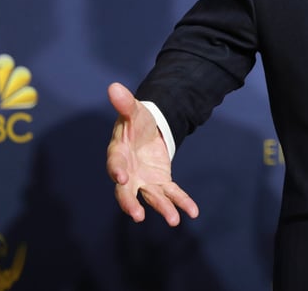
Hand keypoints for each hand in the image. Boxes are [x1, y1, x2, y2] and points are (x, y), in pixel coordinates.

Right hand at [106, 82, 198, 225]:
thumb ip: (125, 103)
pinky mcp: (160, 182)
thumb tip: (114, 86)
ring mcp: (144, 181)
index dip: (117, 170)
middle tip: (138, 216)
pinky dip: (182, 202)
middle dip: (131, 204)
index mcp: (118, 154)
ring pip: (151, 197)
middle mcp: (128, 173)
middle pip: (126, 192)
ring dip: (162, 208)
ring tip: (173, 220)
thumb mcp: (134, 111)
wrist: (148, 131)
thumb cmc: (136, 121)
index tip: (121, 178)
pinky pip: (171, 194)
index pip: (115, 164)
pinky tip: (193, 212)